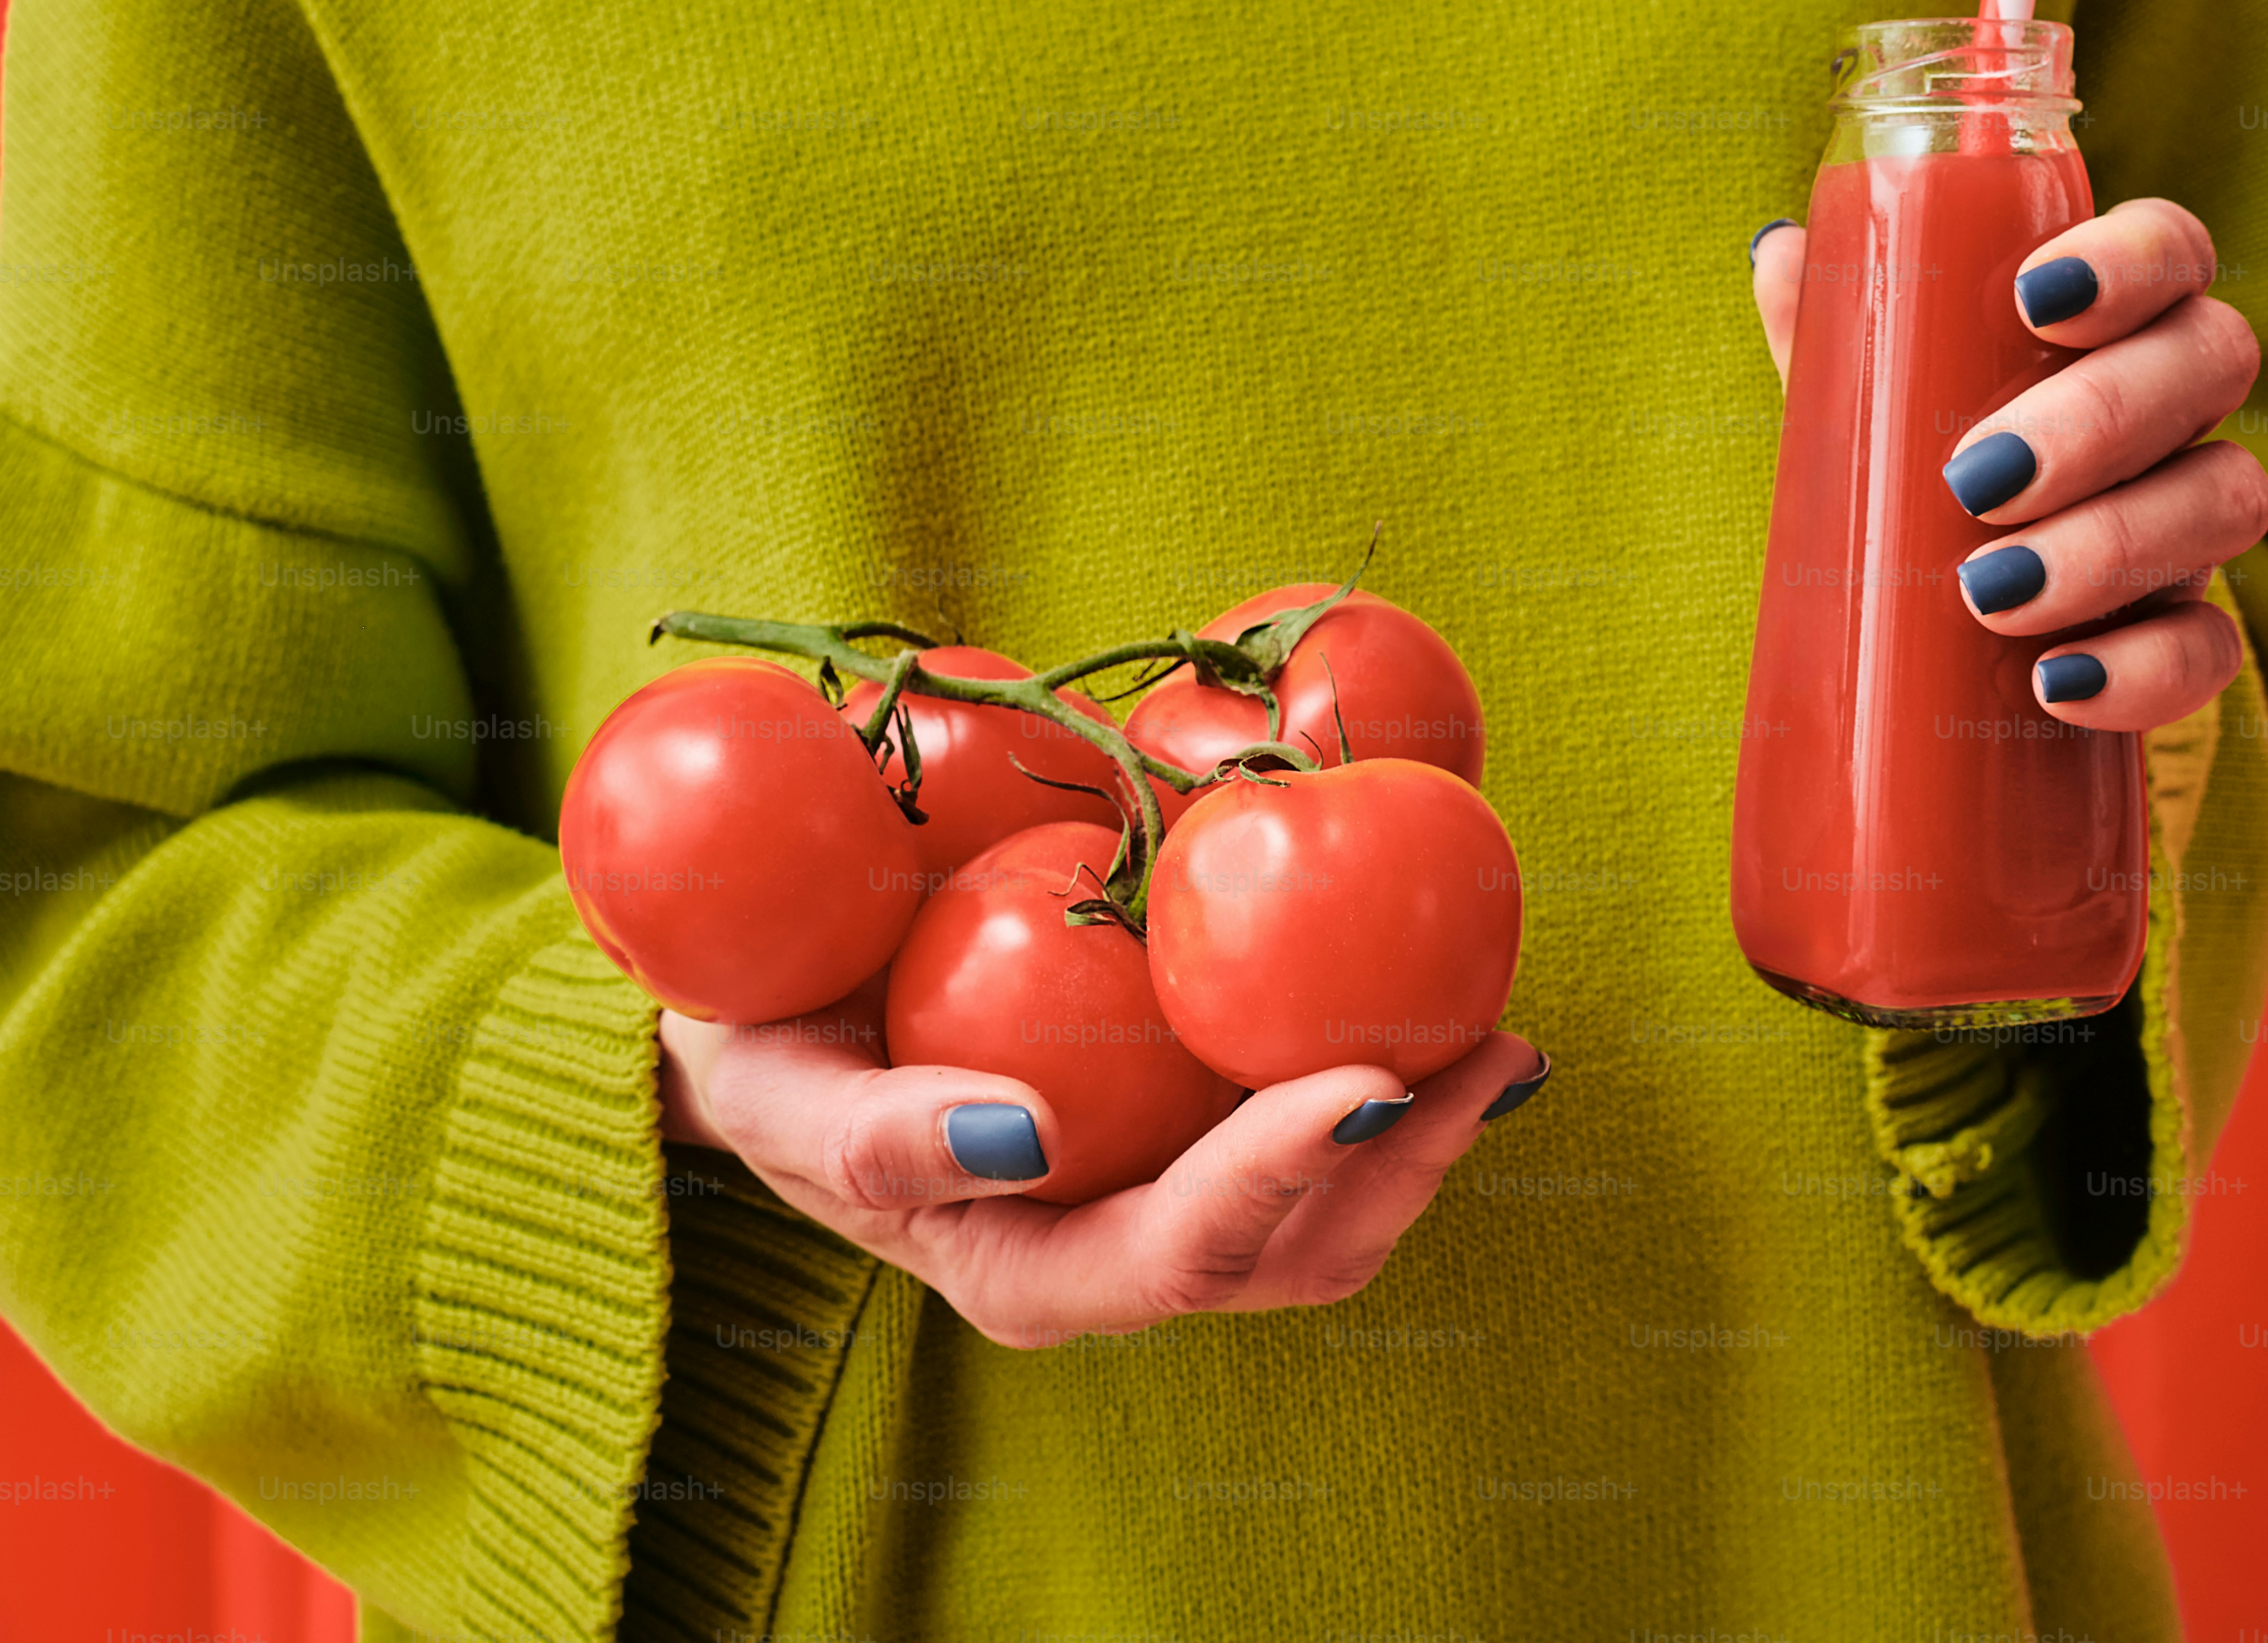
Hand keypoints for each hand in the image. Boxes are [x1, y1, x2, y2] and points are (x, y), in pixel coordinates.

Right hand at [657, 975, 1548, 1348]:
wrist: (765, 1017)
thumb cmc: (765, 1051)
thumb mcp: (780, 1096)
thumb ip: (883, 1139)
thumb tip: (1024, 1136)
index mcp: (1023, 1265)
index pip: (1182, 1253)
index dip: (1284, 1176)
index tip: (1371, 1081)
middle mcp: (1110, 1249)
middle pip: (1295, 1252)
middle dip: (1407, 1165)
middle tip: (1492, 1050)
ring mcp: (1160, 1193)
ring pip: (1331, 1209)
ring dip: (1427, 1132)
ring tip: (1502, 1037)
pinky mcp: (1186, 1130)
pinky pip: (1309, 1125)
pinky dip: (1387, 1075)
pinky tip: (1440, 1003)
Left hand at [1749, 196, 2267, 729]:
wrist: (1912, 657)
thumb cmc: (1901, 493)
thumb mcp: (1860, 416)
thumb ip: (1835, 334)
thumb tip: (1780, 253)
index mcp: (2110, 332)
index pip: (2171, 251)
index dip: (2131, 258)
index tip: (2034, 299)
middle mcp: (2173, 414)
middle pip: (2212, 361)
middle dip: (2102, 415)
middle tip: (1975, 478)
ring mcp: (2192, 525)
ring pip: (2231, 497)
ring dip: (2112, 544)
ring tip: (1986, 592)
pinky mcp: (2187, 639)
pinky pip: (2212, 648)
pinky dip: (2142, 669)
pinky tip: (2056, 684)